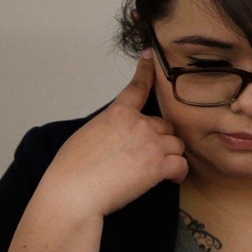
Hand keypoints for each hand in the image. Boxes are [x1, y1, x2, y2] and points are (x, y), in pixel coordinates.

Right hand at [37, 54, 186, 219]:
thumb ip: (108, 127)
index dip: (147, 71)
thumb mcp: (85, 136)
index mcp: (117, 114)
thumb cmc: (70, 171)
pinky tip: (170, 178)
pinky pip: (181, 164)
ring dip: (169, 155)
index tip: (150, 57)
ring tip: (153, 171)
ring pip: (176, 144)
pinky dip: (178, 173)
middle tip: (143, 157)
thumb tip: (115, 134)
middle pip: (164, 125)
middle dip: (158, 139)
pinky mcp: (159, 165)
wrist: (73, 194)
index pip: (137, 87)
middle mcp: (138, 124)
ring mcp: (151, 143)